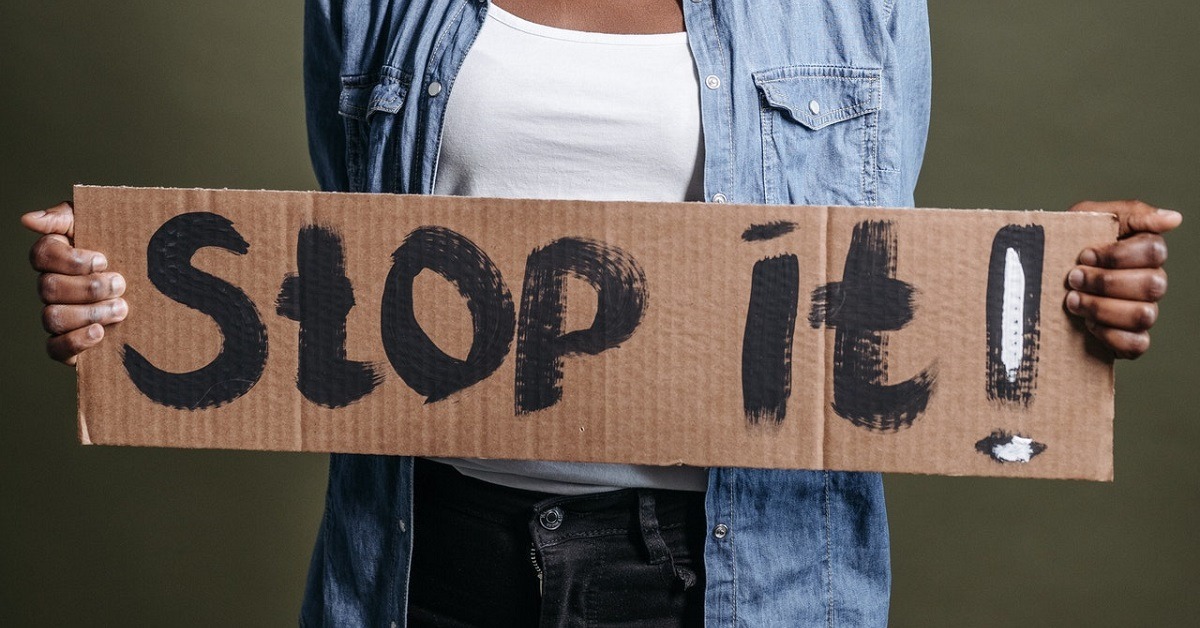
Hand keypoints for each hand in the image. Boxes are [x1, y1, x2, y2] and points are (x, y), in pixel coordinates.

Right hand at [22, 202, 127, 364]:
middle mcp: (51, 287)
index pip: (42, 255)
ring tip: (121, 308)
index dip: (71, 260)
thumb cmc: (123, 249)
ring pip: (53, 317)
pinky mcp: (68, 344)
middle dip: (89, 287)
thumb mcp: (102, 224)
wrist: (158, 287)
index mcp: (56, 257)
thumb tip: (29, 220)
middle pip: (49, 288)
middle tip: (121, 285)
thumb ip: (65, 216)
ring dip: (90, 312)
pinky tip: (99, 333)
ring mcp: (57, 316)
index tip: (103, 259)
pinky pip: (55, 349)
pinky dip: (75, 342)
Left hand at [1065, 200, 1181, 358]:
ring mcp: (1144, 312)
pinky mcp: (1131, 340)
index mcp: (1145, 252)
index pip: (1155, 251)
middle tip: (1074, 278)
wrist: (1036, 279)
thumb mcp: (1089, 217)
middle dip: (1105, 282)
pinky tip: (1087, 325)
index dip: (1117, 256)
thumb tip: (1174, 218)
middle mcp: (1151, 282)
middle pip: (1152, 284)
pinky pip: (1137, 344)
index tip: (1084, 255)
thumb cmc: (1067, 244)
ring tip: (1072, 300)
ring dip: (1102, 307)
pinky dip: (1109, 335)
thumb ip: (1131, 213)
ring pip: (1144, 314)